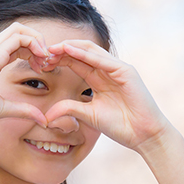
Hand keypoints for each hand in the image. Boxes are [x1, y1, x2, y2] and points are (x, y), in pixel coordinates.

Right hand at [0, 22, 58, 127]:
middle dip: (36, 42)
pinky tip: (41, 59)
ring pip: (18, 29)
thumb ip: (24, 110)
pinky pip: (19, 37)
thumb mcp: (4, 108)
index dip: (31, 53)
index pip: (14, 45)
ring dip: (37, 40)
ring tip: (45, 59)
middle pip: (17, 31)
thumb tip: (43, 121)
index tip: (41, 69)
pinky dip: (34, 43)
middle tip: (47, 62)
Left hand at [44, 40, 172, 151]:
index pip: (75, 62)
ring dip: (70, 48)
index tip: (40, 62)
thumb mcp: (87, 115)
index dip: (58, 60)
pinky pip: (103, 59)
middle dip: (61, 51)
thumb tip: (46, 116)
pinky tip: (69, 50)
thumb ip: (69, 109)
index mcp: (98, 79)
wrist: (143, 135)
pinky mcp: (126, 71)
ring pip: (90, 51)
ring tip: (52, 48)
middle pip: (80, 53)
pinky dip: (85, 54)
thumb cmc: (120, 126)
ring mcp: (117, 69)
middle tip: (41, 52)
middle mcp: (107, 70)